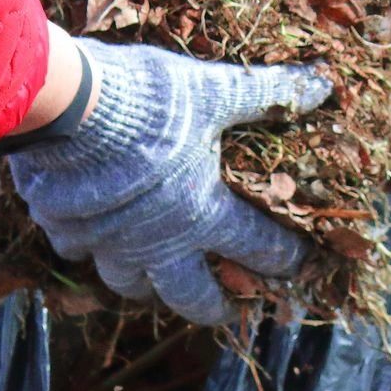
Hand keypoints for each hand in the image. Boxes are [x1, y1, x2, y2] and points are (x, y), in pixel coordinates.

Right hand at [6, 38, 331, 324]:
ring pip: (131, 286)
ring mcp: (109, 246)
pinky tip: (91, 236)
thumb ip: (267, 93)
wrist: (67, 108)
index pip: (256, 248)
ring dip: (148, 286)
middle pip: (190, 298)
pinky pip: (80, 254)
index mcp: (203, 214)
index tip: (296, 266)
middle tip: (224, 309)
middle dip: (212, 308)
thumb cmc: (151, 101)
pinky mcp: (66, 233)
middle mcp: (158, 245)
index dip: (282, 258)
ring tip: (155, 281)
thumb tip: (323, 81)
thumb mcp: (215, 90)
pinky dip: (90, 249)